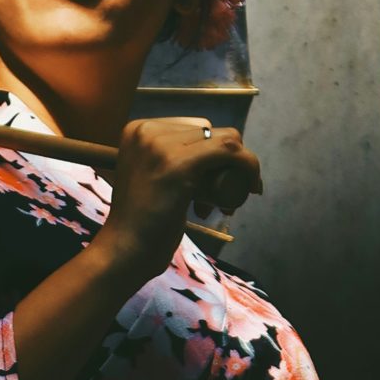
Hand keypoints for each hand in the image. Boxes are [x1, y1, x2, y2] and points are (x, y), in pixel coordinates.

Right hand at [93, 116, 261, 284]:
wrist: (126, 251)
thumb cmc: (142, 224)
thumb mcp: (151, 178)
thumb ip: (165, 160)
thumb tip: (205, 154)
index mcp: (140, 129)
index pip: (195, 128)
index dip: (213, 155)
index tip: (214, 188)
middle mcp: (148, 130)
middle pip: (210, 133)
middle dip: (225, 165)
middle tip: (221, 201)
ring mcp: (161, 145)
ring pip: (225, 140)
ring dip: (237, 170)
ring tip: (225, 205)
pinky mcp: (178, 164)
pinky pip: (229, 151)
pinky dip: (249, 166)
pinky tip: (253, 186)